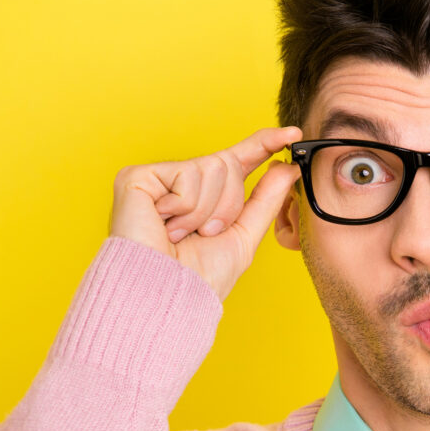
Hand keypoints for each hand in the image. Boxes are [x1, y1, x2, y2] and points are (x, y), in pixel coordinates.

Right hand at [108, 126, 302, 301]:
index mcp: (204, 196)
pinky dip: (186, 207)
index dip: (264, 143)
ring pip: (211, 168)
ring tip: (180, 234)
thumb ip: (265, 200)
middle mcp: (179, 183)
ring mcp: (157, 178)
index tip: (293, 133)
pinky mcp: (137, 177)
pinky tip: (165, 226)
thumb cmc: (199, 278)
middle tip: (204, 234)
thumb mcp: (244, 236)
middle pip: (228, 163)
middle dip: (228, 204)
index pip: (238, 160)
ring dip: (206, 211)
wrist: (166, 297)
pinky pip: (187, 175)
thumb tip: (288, 167)